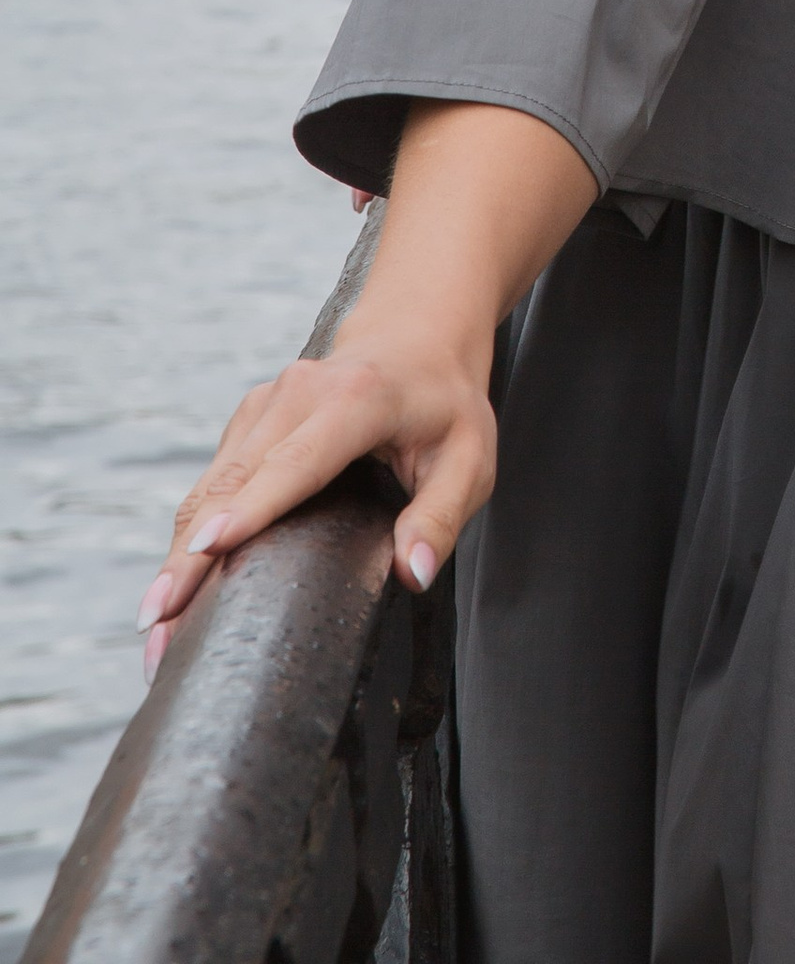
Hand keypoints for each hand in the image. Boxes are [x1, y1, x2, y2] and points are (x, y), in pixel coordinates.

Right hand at [137, 327, 496, 676]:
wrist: (418, 336)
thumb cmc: (446, 404)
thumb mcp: (471, 459)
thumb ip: (442, 515)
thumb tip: (414, 572)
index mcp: (358, 399)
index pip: (299, 458)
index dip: (253, 506)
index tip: (208, 549)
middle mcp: (300, 393)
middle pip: (234, 481)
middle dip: (192, 556)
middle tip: (157, 627)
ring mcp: (266, 403)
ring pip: (209, 485)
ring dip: (178, 555)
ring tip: (154, 626)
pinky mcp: (248, 420)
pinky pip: (210, 482)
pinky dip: (190, 535)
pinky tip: (176, 586)